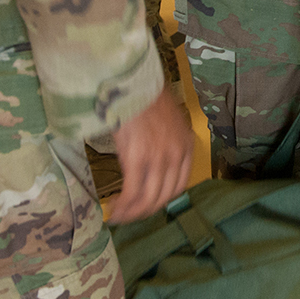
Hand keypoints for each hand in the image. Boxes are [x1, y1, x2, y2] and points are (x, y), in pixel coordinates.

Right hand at [106, 86, 195, 223]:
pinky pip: (132, 192)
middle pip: (163, 197)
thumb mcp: (167, 123)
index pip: (178, 187)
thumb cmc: (145, 98)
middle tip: (129, 215)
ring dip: (132, 212)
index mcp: (186, 147)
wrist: (133, 83)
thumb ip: (166, 145)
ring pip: (147, 199)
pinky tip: (113, 209)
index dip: (162, 201)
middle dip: (145, 211)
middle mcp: (176, 156)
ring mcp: (158, 158)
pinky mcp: (138, 159)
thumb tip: (151, 165)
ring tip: (118, 215)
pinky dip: (123, 206)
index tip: (147, 206)